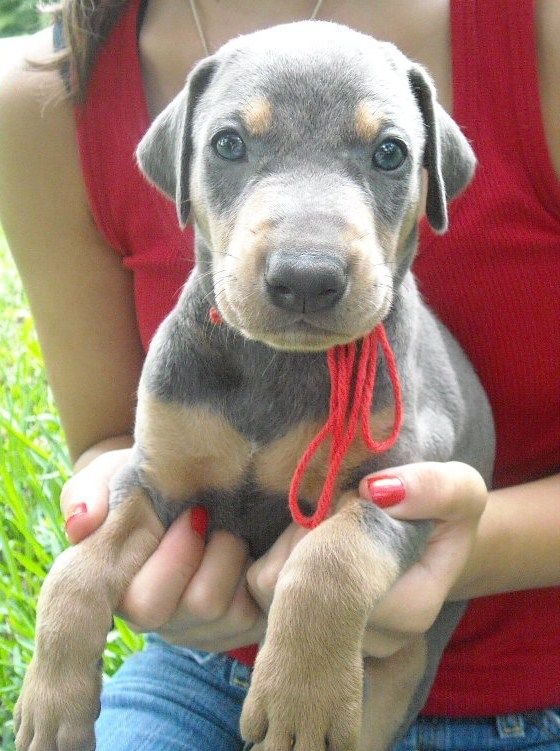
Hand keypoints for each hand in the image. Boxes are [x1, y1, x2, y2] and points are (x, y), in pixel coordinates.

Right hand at [61, 450, 264, 650]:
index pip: (146, 604)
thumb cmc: (144, 482)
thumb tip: (81, 525)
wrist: (189, 483)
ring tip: (230, 527)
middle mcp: (165, 621)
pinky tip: (256, 544)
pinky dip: (265, 567)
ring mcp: (205, 629)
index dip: (175, 559)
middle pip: (200, 606)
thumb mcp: (110, 475)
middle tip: (215, 517)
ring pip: (234, 608)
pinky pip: (262, 608)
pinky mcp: (244, 626)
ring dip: (238, 554)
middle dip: (216, 554)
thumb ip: (88, 493)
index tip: (193, 513)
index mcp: (126, 591)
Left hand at [247, 461, 487, 658]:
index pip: (348, 571)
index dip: (338, 522)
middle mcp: (369, 638)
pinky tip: (308, 537)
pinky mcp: (300, 624)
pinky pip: (263, 584)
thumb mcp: (461, 488)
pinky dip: (278, 551)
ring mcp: (331, 638)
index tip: (356, 497)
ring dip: (292, 538)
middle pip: (307, 582)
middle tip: (335, 505)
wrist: (425, 537)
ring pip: (278, 585)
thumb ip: (435, 487)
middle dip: (309, 530)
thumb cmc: (442, 512)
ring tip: (326, 519)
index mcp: (411, 610)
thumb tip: (378, 492)